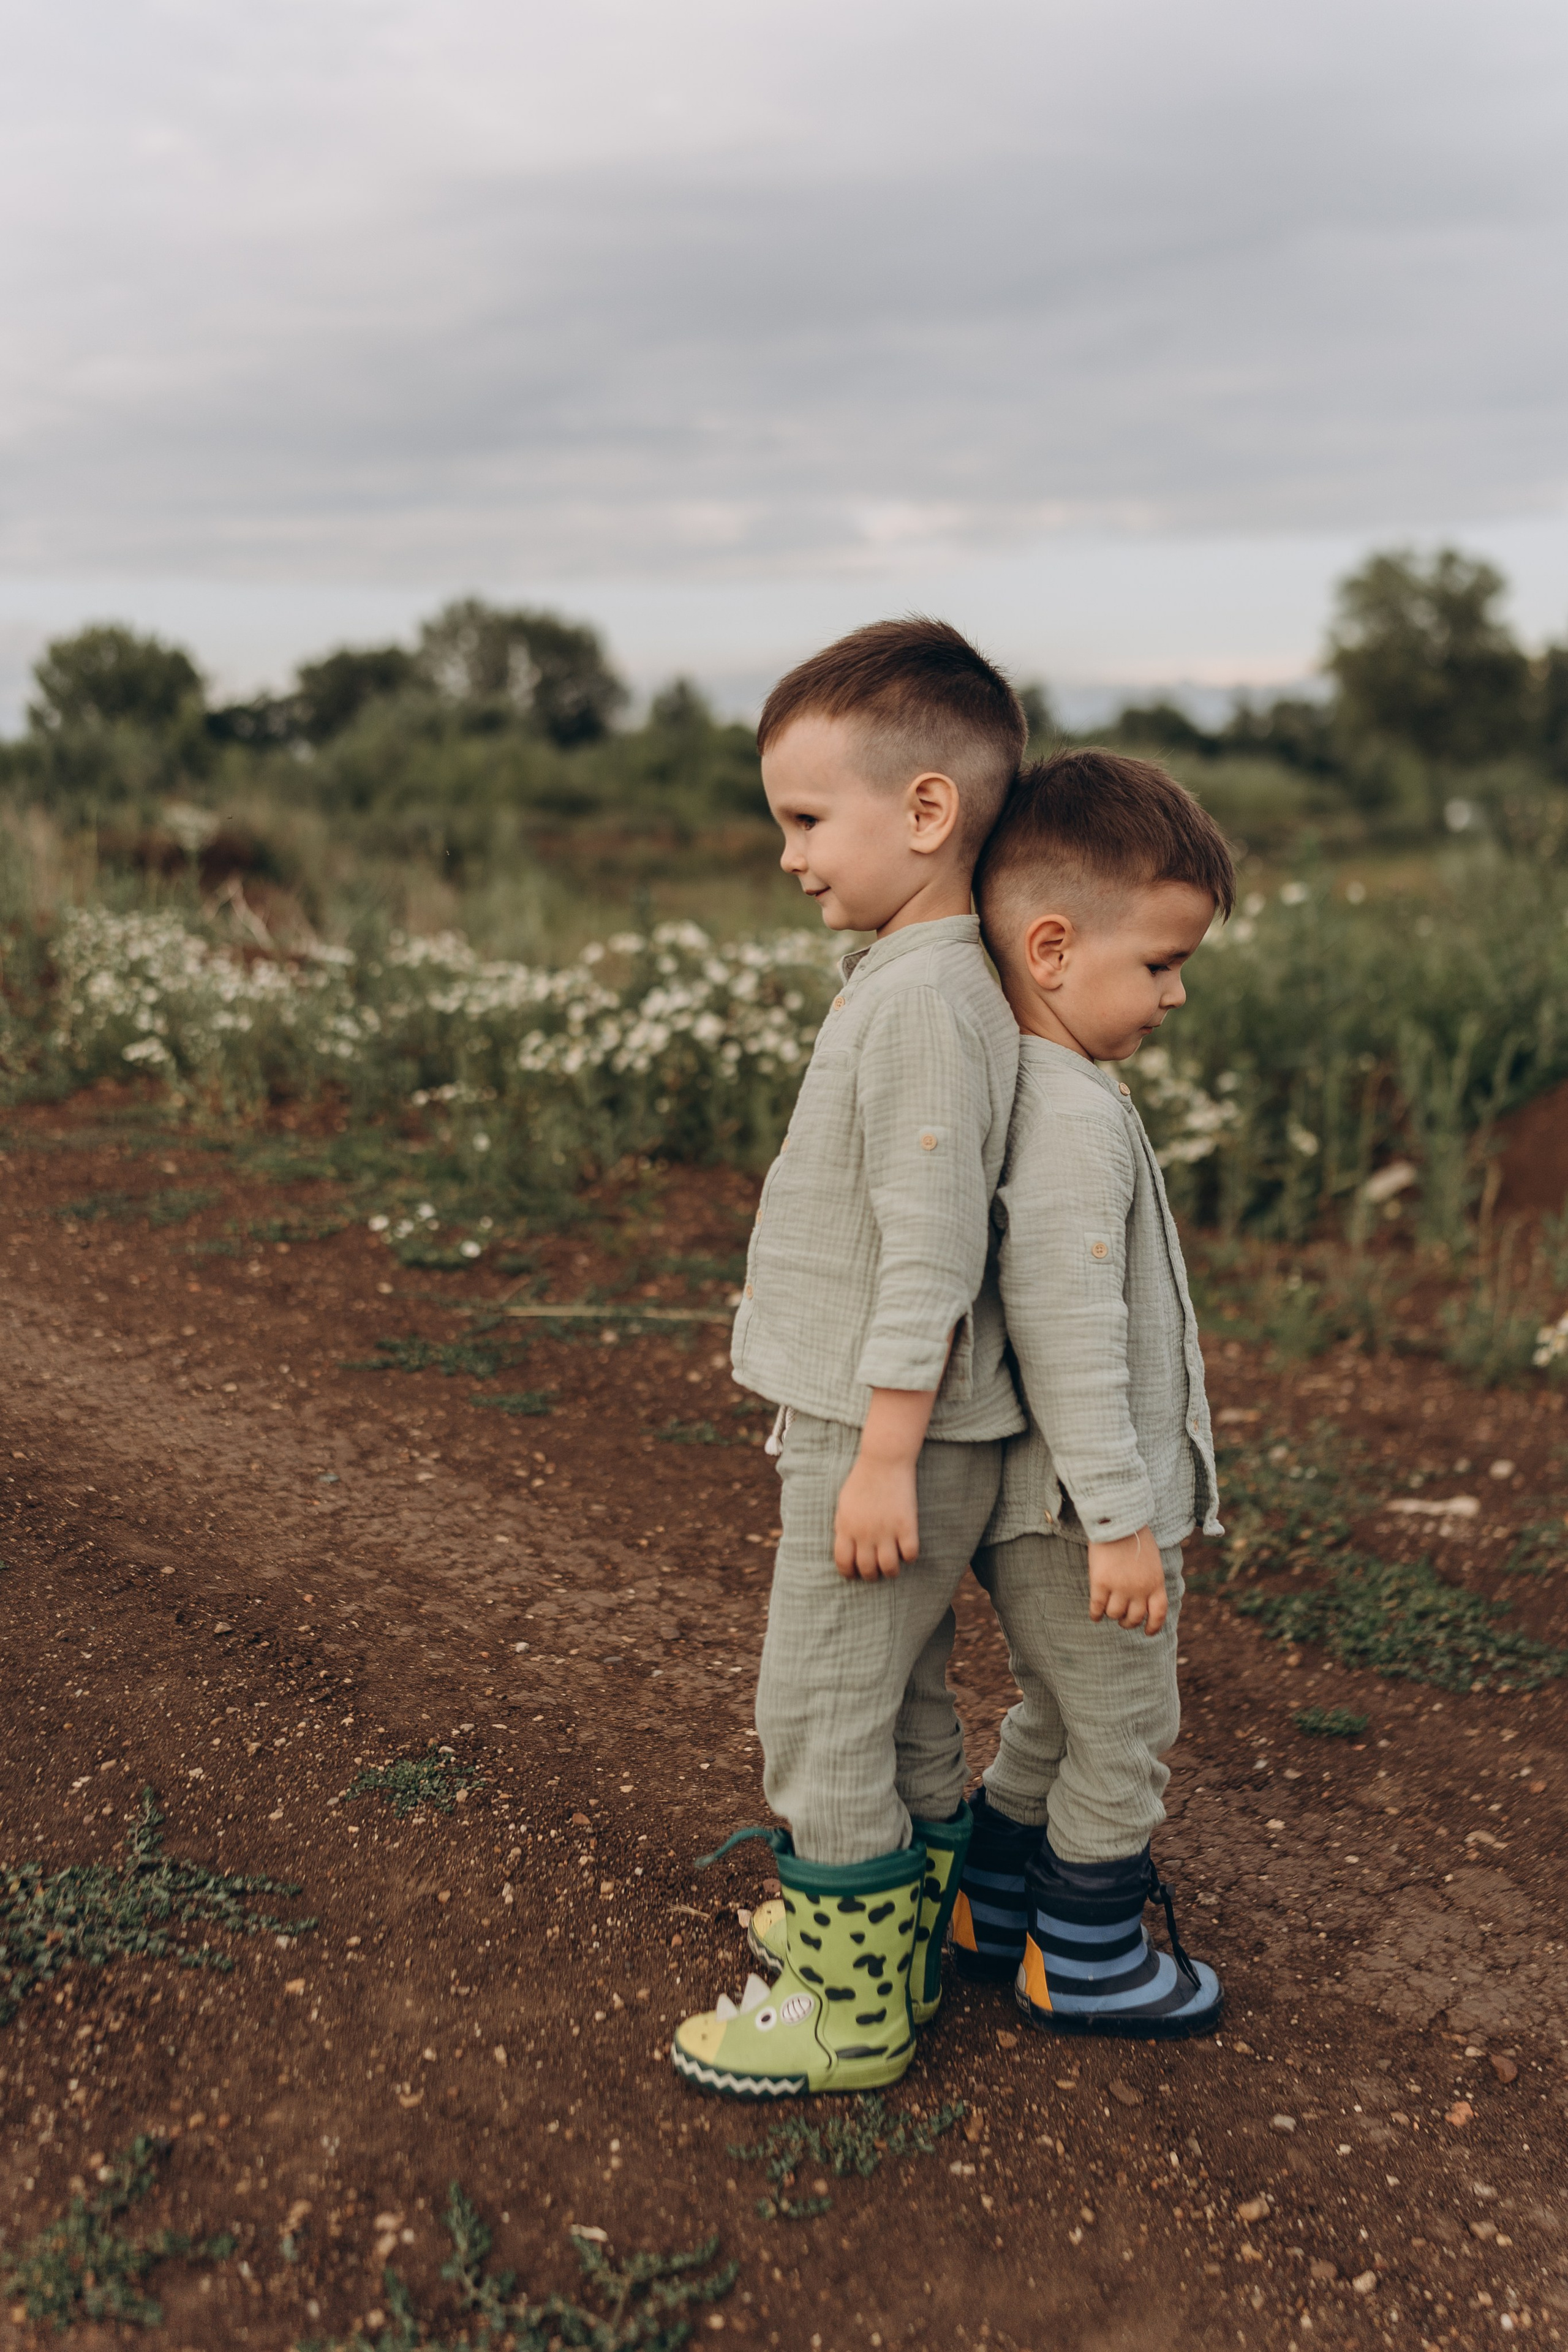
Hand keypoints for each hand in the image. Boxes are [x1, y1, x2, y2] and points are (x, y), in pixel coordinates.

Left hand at [831, 1386, 935, 1580]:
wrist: (884, 1460)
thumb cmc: (862, 1480)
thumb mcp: (844, 1503)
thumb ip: (843, 1526)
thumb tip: (844, 1545)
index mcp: (846, 1527)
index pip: (843, 1562)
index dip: (849, 1573)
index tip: (854, 1575)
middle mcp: (865, 1533)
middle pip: (867, 1569)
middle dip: (871, 1575)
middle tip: (876, 1571)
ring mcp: (887, 1530)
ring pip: (889, 1568)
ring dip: (891, 1571)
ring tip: (893, 1566)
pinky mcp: (907, 1525)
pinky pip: (910, 1554)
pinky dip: (910, 1557)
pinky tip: (908, 1549)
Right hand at [1087, 1526, 1166, 1634]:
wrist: (1117, 1520)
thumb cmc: (1135, 1535)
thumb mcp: (1152, 1560)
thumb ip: (1150, 1579)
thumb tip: (1144, 1598)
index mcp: (1155, 1582)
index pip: (1158, 1613)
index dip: (1153, 1626)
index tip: (1147, 1632)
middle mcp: (1139, 1589)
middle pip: (1134, 1618)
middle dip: (1127, 1621)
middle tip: (1122, 1619)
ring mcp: (1119, 1587)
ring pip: (1114, 1614)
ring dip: (1111, 1614)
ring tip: (1107, 1610)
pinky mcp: (1100, 1583)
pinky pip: (1097, 1607)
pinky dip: (1095, 1614)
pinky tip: (1094, 1615)